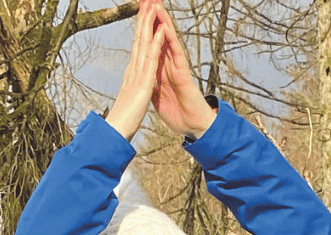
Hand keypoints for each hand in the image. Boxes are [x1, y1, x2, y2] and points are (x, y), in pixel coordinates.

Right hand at [106, 0, 166, 138]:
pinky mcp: (143, 83)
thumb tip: (129, 87)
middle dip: (144, 17)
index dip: (141, 27)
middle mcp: (132, 70)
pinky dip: (156, 43)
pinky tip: (160, 29)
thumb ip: (130, 91)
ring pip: (144, 43)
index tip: (145, 11)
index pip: (138, 45)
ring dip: (149, 22)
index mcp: (132, 74)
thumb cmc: (121, 122)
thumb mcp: (130, 102)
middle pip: (139, 38)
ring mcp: (137, 75)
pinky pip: (151, 60)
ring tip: (152, 3)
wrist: (115, 135)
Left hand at [150, 1, 214, 138]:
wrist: (194, 126)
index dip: (142, 29)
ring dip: (161, 20)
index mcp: (159, 69)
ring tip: (154, 3)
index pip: (149, 44)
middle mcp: (168, 64)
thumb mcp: (156, 96)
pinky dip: (169, 38)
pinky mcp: (183, 72)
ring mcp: (176, 66)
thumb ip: (150, 84)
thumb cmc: (178, 113)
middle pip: (158, 36)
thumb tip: (141, 80)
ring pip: (167, 38)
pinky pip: (175, 51)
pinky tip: (164, 24)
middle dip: (151, 18)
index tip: (136, 13)